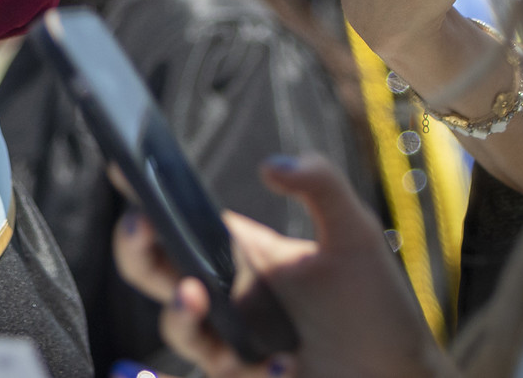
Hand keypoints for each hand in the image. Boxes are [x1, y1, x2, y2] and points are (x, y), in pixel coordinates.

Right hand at [112, 157, 448, 377]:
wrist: (399, 374)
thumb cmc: (373, 303)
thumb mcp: (353, 233)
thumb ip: (320, 183)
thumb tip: (270, 164)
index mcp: (236, 253)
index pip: (175, 219)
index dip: (142, 194)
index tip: (123, 168)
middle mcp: (221, 298)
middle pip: (151, 270)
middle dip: (134, 246)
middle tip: (142, 224)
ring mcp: (227, 345)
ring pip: (177, 329)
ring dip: (177, 314)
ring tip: (196, 297)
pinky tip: (168, 372)